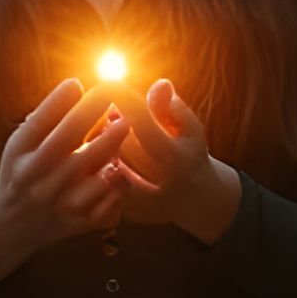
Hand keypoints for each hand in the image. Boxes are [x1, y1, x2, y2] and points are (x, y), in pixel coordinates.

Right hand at [0, 77, 128, 283]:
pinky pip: (111, 199)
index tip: (78, 84)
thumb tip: (77, 86)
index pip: (42, 119)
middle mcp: (38, 178)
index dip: (62, 98)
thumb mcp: (21, 142)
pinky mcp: (78, 222)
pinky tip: (118, 171)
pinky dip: (120, 183)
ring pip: (98, 173)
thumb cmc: (23, 169)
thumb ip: (46, 118)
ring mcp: (59, 202)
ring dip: (114, 150)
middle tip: (118, 105)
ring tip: (121, 133)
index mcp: (21, 153)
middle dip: (96, 113)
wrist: (10, 224)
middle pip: (73, 142)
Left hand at [101, 79, 241, 242]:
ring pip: (109, 164)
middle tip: (112, 113)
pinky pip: (103, 184)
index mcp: (176, 158)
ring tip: (113, 134)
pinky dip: (102, 167)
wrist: (194, 201)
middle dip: (113, 124)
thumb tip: (160, 84)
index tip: (114, 86)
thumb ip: (174, 108)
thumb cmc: (190, 154)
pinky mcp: (125, 212)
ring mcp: (140, 201)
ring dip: (106, 145)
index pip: (141, 123)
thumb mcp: (191, 129)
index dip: (124, 102)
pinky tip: (109, 158)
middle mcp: (158, 183)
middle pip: (120, 144)